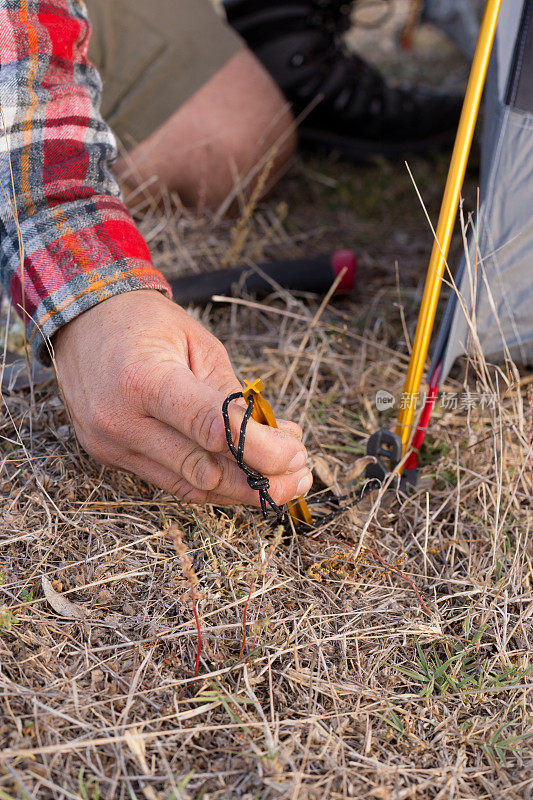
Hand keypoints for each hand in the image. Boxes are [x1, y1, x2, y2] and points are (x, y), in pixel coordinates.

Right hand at [54, 290, 312, 505]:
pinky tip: (245, 478)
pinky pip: (169, 482)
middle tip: (300, 474)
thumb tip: (274, 439)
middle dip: (260, 480)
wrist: (83, 321)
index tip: (296, 453)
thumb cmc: (145, 323)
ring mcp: (110, 444)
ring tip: (283, 482)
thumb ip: (230, 395)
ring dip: (241, 490)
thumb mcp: (198, 344)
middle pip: (201, 470)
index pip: (210, 429)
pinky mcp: (109, 456)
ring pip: (188, 487)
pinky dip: (211, 484)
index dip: (261, 449)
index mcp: (144, 379)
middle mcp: (121, 421)